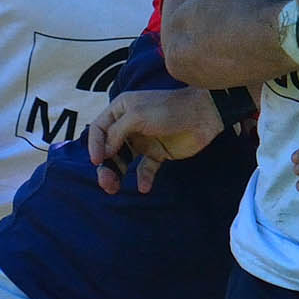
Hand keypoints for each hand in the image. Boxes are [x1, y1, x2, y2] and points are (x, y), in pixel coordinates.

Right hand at [88, 87, 224, 193]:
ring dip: (118, 175)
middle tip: (106, 183)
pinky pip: (144, 169)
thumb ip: (117, 132)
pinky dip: (142, 178)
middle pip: (108, 149)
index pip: (98, 129)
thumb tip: (105, 152)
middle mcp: (129, 125)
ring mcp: (143, 140)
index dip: (94, 145)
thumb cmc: (169, 109)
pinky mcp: (157, 153)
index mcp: (121, 110)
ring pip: (123, 161)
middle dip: (105, 166)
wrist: (204, 115)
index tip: (97, 161)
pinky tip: (144, 187)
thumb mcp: (137, 115)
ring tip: (115, 189)